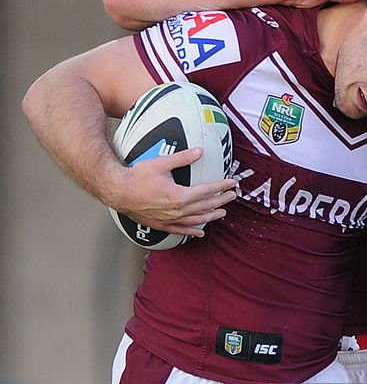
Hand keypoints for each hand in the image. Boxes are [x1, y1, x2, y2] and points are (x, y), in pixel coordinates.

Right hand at [111, 147, 236, 235]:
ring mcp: (169, 220)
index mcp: (179, 195)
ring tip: (222, 213)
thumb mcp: (161, 163)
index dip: (221, 186)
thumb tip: (200, 151)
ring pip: (196, 220)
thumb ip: (183, 157)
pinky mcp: (161, 225)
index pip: (206, 191)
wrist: (117, 191)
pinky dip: (192, 231)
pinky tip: (200, 233)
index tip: (231, 183)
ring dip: (211, 216)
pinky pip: (180, 231)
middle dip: (220, 201)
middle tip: (232, 196)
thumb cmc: (137, 176)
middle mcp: (177, 211)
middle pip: (205, 206)